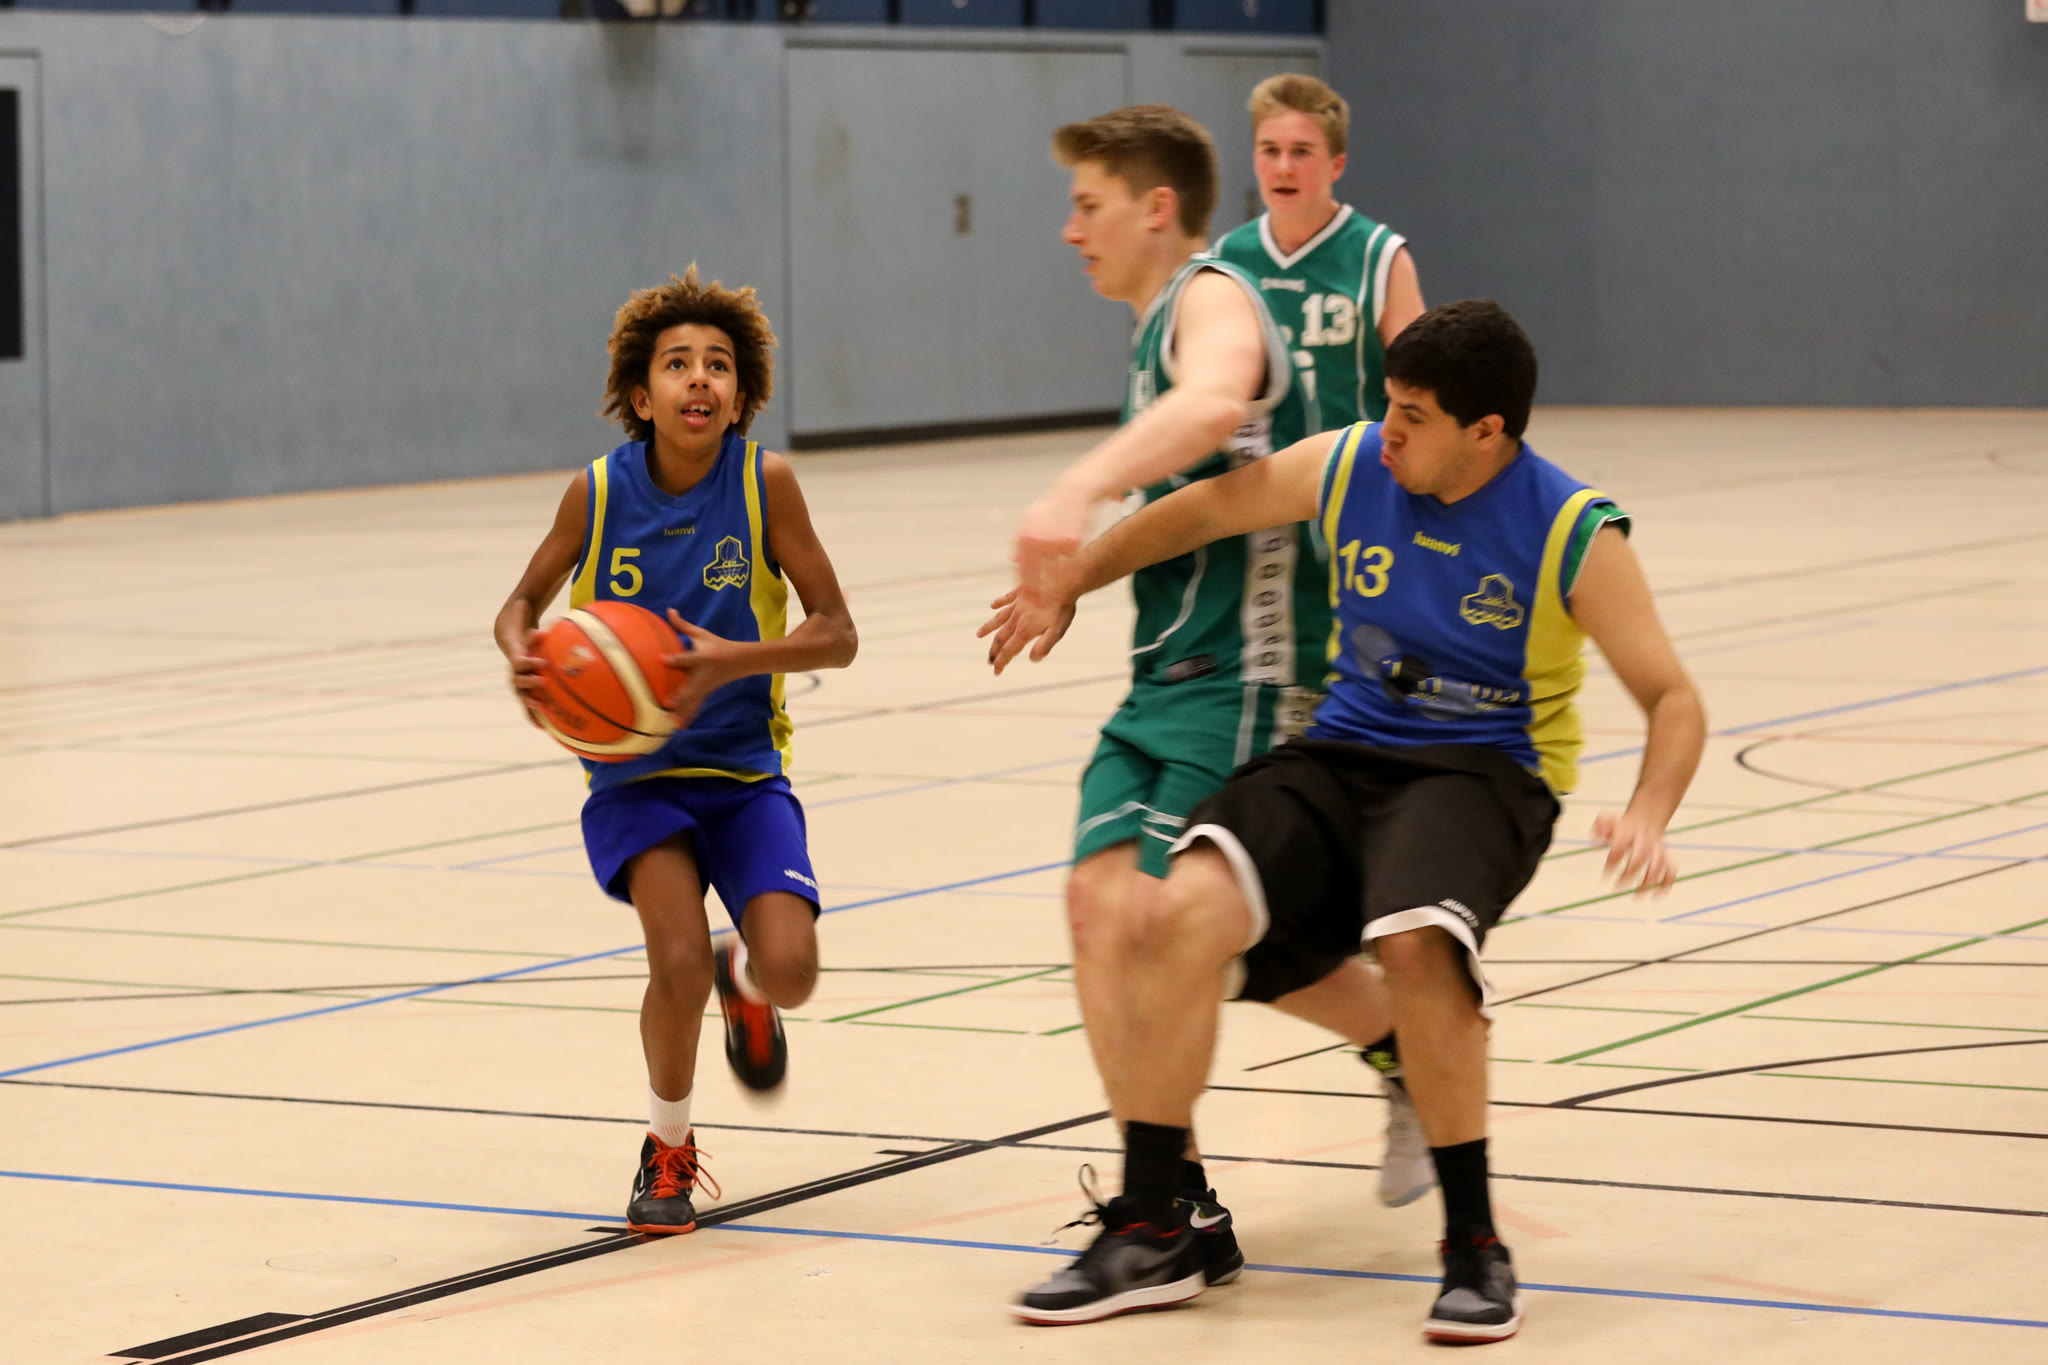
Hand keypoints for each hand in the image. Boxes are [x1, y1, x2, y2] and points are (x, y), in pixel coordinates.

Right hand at [504, 627, 546, 727]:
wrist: (516, 657)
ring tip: (542, 710)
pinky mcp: (525, 698)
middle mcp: (515, 677)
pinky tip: (544, 728)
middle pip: (520, 682)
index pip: (521, 662)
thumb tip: (542, 631)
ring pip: (523, 698)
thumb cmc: (528, 648)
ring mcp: (519, 689)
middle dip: (530, 682)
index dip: (530, 663)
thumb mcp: (530, 640)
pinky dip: (534, 718)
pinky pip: (528, 710)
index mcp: (517, 663)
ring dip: (531, 705)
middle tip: (542, 682)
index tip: (542, 662)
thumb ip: (534, 637)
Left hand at [661, 610, 744, 728]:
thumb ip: (683, 625)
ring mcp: (705, 687)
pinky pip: (695, 707)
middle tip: (663, 704)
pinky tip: (678, 728)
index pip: (687, 659)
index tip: (662, 660)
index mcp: (702, 658)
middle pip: (690, 687)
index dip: (675, 659)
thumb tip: (669, 610)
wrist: (740, 660)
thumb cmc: (717, 645)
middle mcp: (703, 675)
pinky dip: (688, 717)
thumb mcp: (702, 634)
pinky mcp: (706, 694)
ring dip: (682, 712)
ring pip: (692, 702)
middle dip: (678, 696)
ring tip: (668, 724)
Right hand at [976, 587, 1076, 674]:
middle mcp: (1017, 619)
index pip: (1009, 651)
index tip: (996, 672)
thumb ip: (1044, 646)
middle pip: (1001, 637)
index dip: (1002, 662)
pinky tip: (992, 605)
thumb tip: (1033, 659)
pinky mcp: (1020, 592)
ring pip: (999, 618)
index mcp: (1024, 631)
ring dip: (988, 628)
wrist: (1060, 582)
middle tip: (989, 661)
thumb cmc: (1061, 608)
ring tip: (979, 634)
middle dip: (994, 651)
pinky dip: (998, 603)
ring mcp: (1017, 605)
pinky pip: (1006, 599)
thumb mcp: (1057, 632)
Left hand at [1013, 482, 1092, 605]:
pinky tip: (1071, 588)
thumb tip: (1014, 563)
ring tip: (1053, 604)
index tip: (1024, 604)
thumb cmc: (1049, 510)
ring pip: (1054, 573)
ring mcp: (1056, 542)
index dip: (1023, 588)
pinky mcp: (1073, 542)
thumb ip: (1020, 544)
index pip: (1022, 569)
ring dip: (1054, 590)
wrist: (1072, 493)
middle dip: (1036, 595)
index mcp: (1024, 538)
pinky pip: (1071, 565)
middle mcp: (1038, 541)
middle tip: (1037, 612)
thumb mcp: (1029, 522)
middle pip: (1036, 575)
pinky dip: (1070, 578)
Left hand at [1593, 810, 1677, 896]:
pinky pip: (1670, 872)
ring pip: (1657, 866)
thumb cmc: (1623, 827)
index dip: (1613, 861)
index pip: (1620, 847)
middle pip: (1639, 857)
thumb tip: (1600, 836)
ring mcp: (1658, 850)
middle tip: (1617, 886)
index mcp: (1630, 832)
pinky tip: (1655, 896)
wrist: (1646, 819)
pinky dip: (1665, 884)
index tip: (1606, 874)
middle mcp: (1645, 841)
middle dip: (1628, 873)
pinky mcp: (1666, 858)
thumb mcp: (1609, 822)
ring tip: (1636, 897)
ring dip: (1647, 882)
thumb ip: (1601, 826)